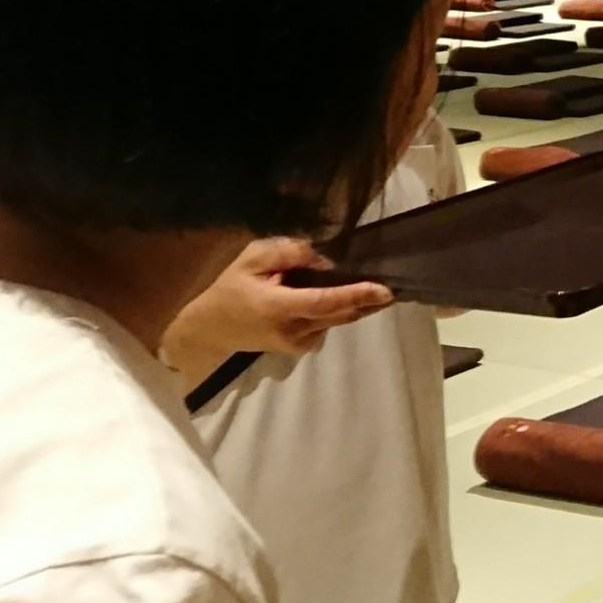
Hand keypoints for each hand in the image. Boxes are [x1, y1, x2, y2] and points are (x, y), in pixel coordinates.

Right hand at [168, 238, 393, 362]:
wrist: (210, 328)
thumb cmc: (230, 288)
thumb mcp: (252, 258)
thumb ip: (288, 253)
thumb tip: (325, 259)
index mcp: (279, 307)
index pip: (325, 302)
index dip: (357, 295)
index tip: (384, 290)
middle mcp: (292, 330)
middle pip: (340, 315)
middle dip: (368, 302)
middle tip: (393, 287)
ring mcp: (296, 344)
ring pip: (336, 322)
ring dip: (354, 307)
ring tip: (371, 290)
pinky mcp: (297, 349)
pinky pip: (326, 328)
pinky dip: (336, 314)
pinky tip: (334, 299)